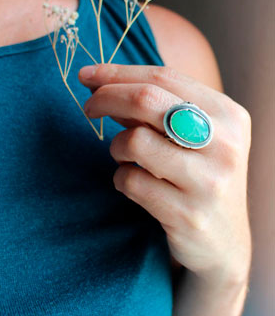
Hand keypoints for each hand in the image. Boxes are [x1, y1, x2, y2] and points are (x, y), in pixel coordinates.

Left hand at [78, 64, 251, 286]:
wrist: (224, 242)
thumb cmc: (200, 177)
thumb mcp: (195, 136)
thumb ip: (157, 109)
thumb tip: (100, 82)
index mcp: (228, 115)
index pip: (163, 78)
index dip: (118, 73)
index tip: (87, 75)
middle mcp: (224, 144)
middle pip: (146, 100)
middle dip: (106, 97)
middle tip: (88, 107)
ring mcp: (208, 181)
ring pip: (134, 141)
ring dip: (116, 147)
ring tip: (125, 158)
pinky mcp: (188, 215)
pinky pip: (131, 181)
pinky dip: (120, 178)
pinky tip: (131, 184)